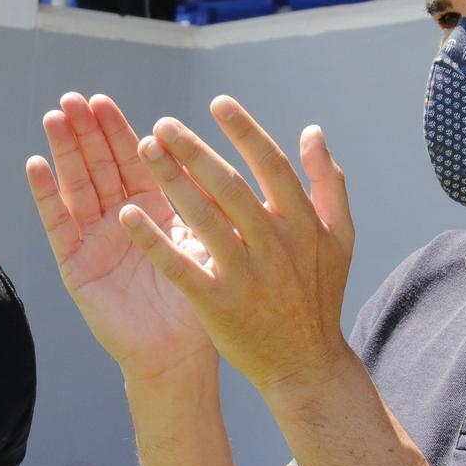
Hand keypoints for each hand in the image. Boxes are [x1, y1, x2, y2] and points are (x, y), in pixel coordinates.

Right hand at [26, 94, 215, 384]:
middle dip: (86, 133)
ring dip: (64, 152)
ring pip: (77, 187)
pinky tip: (37, 164)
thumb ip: (196, 199)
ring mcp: (94, 240)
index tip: (102, 101)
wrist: (178, 354)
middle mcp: (119, 220)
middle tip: (73, 99)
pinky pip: (59, 224)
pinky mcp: (75, 265)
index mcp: (153, 211)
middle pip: (98, 166)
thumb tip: (198, 147)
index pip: (131, 161)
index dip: (115, 131)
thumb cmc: (199, 303)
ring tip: (53, 117)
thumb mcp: (200, 241)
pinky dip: (47, 195)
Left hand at [117, 96, 355, 399]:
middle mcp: (276, 244)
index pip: (271, 166)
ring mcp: (247, 275)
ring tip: (143, 150)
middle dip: (195, 150)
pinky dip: (153, 240)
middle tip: (162, 123)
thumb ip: (328, 183)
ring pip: (204, 219)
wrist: (304, 364)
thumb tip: (313, 132)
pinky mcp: (218, 304)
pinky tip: (127, 214)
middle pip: (230, 186)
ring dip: (172, 181)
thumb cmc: (317, 293)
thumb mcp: (339, 237)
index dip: (245, 131)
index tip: (218, 102)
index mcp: (303, 223)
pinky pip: (180, 266)